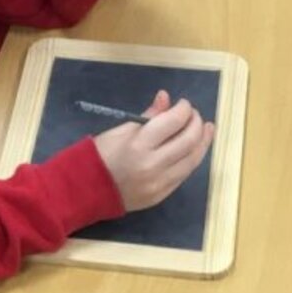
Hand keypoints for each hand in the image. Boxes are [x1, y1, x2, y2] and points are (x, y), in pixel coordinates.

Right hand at [92, 90, 215, 212]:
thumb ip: (149, 116)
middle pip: (189, 140)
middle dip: (196, 123)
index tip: (183, 104)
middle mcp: (153, 164)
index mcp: (139, 144)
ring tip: (205, 129)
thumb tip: (166, 98)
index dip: (183, 109)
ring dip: (202, 142)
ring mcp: (160, 182)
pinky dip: (192, 158)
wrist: (87, 189)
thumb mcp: (121, 129)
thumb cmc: (101, 154)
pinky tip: (194, 149)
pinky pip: (185, 174)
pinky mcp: (162, 195)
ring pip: (193, 159)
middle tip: (194, 115)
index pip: (174, 121)